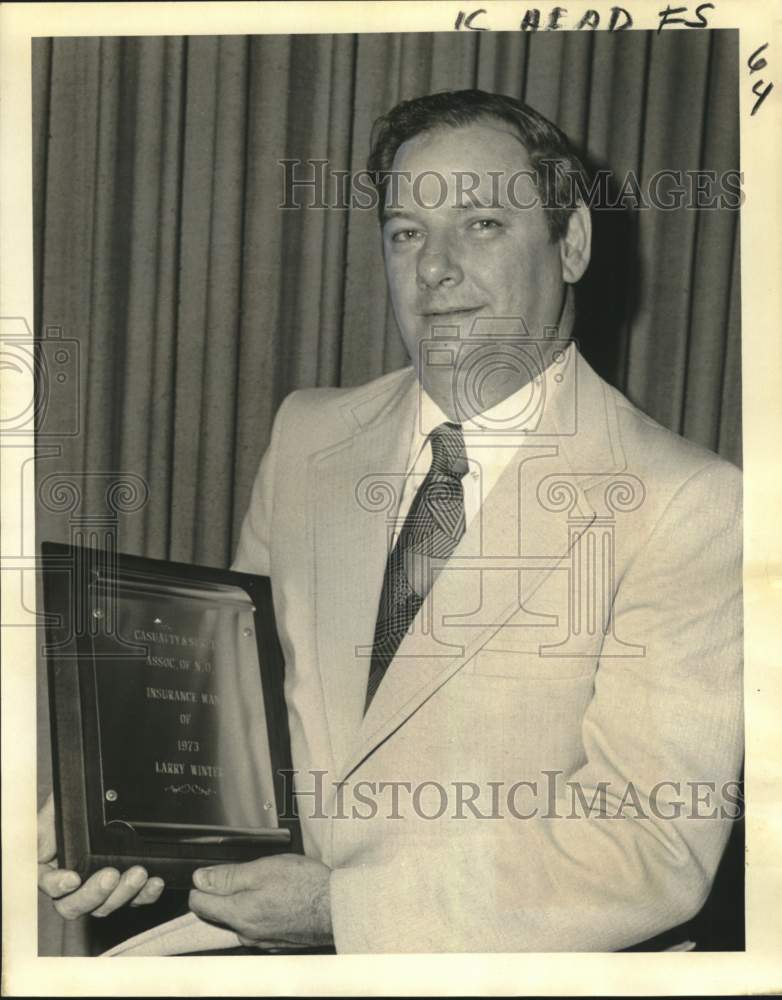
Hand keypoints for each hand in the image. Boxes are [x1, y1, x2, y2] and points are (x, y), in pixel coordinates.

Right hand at [37, 793, 164, 917]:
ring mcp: (100, 888)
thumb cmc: (76, 805)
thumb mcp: (55, 809)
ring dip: (124, 893)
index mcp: (51, 867)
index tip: (72, 879)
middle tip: (110, 875)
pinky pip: (135, 899)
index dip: (57, 886)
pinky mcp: (124, 887)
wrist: (102, 797)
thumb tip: (35, 842)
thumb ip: (42, 826)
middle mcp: (74, 884)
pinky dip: (146, 894)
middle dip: (95, 894)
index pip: (47, 884)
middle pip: (76, 905)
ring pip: (107, 905)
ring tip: (139, 873)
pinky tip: (155, 882)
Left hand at [188, 854, 332, 948]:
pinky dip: (262, 910)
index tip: (212, 873)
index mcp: (238, 913)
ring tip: (267, 882)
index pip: (199, 904)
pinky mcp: (276, 941)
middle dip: (225, 892)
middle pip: (219, 912)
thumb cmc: (305, 886)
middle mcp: (246, 933)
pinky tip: (278, 897)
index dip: (202, 884)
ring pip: (240, 918)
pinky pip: (258, 925)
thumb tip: (200, 879)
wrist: (337, 908)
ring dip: (246, 901)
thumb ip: (228, 876)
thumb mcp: (263, 869)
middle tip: (247, 872)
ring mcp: (261, 940)